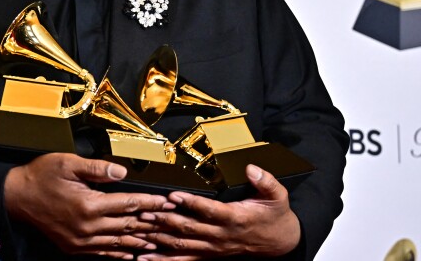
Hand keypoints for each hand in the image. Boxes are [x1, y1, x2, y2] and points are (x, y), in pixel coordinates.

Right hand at [4, 153, 175, 259]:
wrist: (17, 196)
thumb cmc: (41, 176)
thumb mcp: (68, 163)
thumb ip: (97, 169)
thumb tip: (122, 172)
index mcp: (88, 204)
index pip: (128, 204)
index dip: (150, 203)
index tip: (167, 202)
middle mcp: (87, 226)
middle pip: (127, 225)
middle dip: (151, 223)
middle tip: (171, 222)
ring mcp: (80, 240)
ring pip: (117, 242)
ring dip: (139, 241)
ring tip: (157, 240)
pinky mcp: (73, 246)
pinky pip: (102, 252)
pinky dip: (118, 252)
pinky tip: (130, 252)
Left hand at [135, 164, 299, 259]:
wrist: (279, 242)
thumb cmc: (274, 216)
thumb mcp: (278, 196)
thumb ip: (266, 181)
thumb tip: (251, 168)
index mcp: (235, 218)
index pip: (209, 210)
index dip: (191, 203)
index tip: (174, 195)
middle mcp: (221, 235)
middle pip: (190, 228)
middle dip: (166, 220)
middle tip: (146, 211)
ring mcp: (214, 248)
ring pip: (183, 245)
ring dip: (161, 238)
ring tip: (141, 231)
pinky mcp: (209, 255)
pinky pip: (185, 259)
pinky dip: (165, 259)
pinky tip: (146, 257)